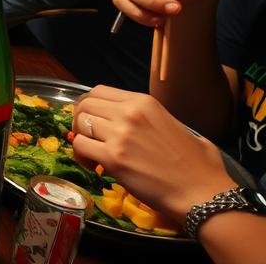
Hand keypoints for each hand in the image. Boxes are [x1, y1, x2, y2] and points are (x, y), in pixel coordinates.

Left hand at [72, 86, 235, 221]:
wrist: (203, 193)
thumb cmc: (198, 165)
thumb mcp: (175, 125)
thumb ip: (150, 119)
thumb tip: (138, 125)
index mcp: (144, 102)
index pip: (99, 91)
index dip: (89, 105)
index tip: (90, 120)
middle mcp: (129, 113)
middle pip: (85, 106)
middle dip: (79, 122)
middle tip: (87, 138)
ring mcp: (120, 134)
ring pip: (79, 125)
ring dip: (80, 139)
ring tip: (90, 155)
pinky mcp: (113, 158)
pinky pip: (80, 147)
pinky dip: (80, 156)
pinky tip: (92, 166)